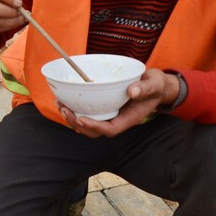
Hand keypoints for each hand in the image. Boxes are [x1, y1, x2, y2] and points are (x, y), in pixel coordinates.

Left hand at [58, 68, 179, 137]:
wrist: (155, 85)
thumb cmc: (156, 85)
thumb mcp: (155, 84)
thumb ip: (145, 88)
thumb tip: (132, 91)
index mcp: (130, 118)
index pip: (111, 129)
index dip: (95, 127)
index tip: (81, 118)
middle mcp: (119, 119)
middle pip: (95, 131)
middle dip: (78, 123)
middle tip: (64, 109)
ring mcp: (111, 114)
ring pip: (90, 123)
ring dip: (73, 117)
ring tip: (60, 105)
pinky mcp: (106, 107)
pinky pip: (90, 112)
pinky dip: (77, 108)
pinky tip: (66, 99)